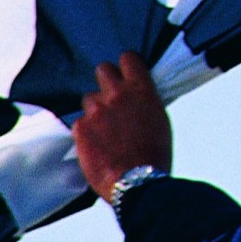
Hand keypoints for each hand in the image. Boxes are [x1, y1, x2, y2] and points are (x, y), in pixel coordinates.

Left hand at [75, 51, 172, 201]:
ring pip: (89, 98)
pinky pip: (80, 121)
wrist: (138, 183)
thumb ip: (145, 100)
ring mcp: (96, 110)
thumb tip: (138, 95)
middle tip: (111, 97)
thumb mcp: (160, 119)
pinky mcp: (80, 128)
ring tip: (105, 129)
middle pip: (102, 69)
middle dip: (106, 81)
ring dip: (95, 109)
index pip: (128, 58)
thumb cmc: (155, 154)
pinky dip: (86, 130)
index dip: (126, 66)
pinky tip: (97, 143)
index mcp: (141, 89)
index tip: (126, 74)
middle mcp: (116, 94)